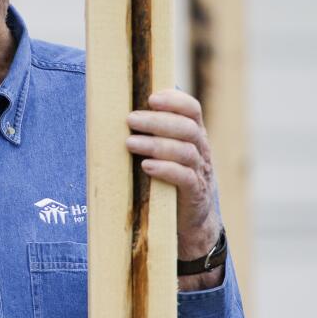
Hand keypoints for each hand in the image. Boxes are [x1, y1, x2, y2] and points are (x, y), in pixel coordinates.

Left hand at [125, 89, 222, 260]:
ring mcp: (200, 171)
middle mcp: (201, 150)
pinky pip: (185, 178)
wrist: (193, 219)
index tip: (151, 98)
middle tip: (130, 119)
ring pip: (185, 151)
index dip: (174, 100)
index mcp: (194, 134)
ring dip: (156, 144)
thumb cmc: (171, 177)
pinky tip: (146, 167)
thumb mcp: (168, 152)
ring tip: (130, 142)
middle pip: (186, 128)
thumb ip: (154, 132)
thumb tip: (115, 112)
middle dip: (157, 121)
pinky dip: (165, 169)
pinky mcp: (195, 193)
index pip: (192, 109)